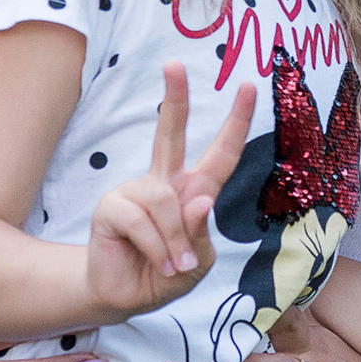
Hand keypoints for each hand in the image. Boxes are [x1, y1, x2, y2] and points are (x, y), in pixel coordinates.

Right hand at [86, 66, 255, 319]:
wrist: (127, 297)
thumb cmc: (167, 275)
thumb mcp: (199, 261)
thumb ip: (201, 234)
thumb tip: (200, 199)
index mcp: (193, 190)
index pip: (220, 153)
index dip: (236, 121)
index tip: (249, 86)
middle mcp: (164, 184)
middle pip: (169, 133)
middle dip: (174, 98)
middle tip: (174, 64)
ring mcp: (136, 192)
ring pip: (167, 202)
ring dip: (176, 242)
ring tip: (174, 266)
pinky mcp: (112, 206)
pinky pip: (142, 221)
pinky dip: (157, 248)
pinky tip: (157, 263)